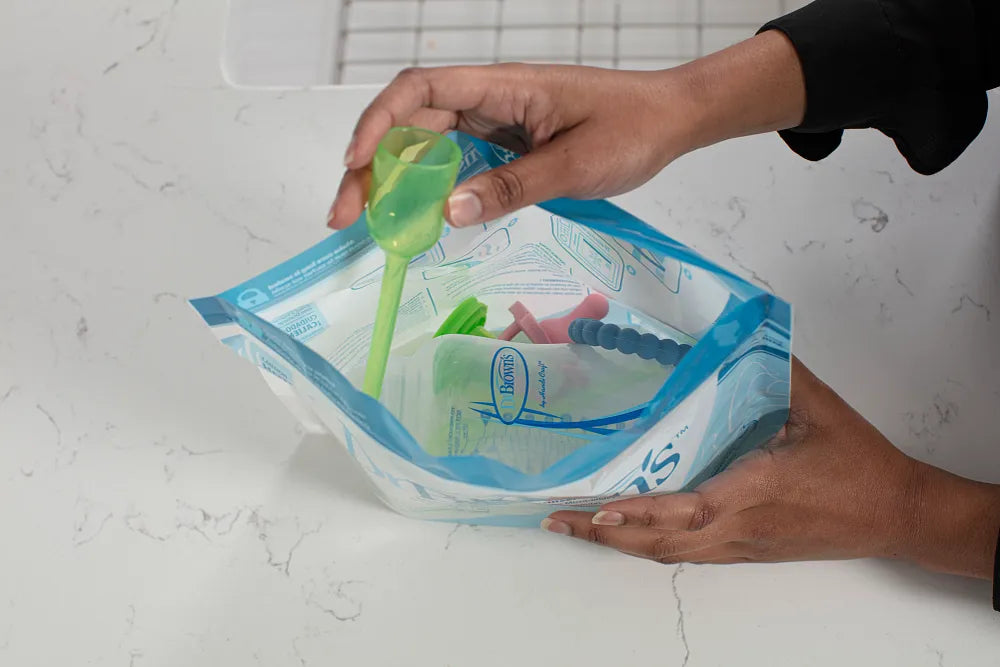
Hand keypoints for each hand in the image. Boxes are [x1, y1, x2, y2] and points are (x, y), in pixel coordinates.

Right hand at [328, 31, 805, 229]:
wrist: (671, 121)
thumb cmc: (632, 129)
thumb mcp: (574, 166)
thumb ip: (511, 187)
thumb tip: (447, 212)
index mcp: (504, 86)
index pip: (422, 89)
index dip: (379, 122)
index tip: (357, 164)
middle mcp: (492, 98)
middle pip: (412, 119)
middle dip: (373, 163)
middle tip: (348, 214)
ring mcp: (498, 121)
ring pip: (429, 142)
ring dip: (396, 177)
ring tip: (372, 220)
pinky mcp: (508, 144)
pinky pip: (457, 161)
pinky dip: (432, 186)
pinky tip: (420, 215)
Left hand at [543, 358, 999, 579]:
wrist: (897, 514)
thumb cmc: (858, 463)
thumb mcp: (818, 406)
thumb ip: (775, 366)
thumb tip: (736, 326)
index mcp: (753, 492)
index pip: (686, 509)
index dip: (640, 512)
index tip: (597, 509)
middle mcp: (737, 528)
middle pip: (659, 543)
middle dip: (604, 535)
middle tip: (555, 519)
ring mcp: (739, 546)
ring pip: (668, 554)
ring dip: (619, 544)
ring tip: (576, 526)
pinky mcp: (745, 551)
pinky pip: (686, 553)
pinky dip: (647, 544)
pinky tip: (626, 530)